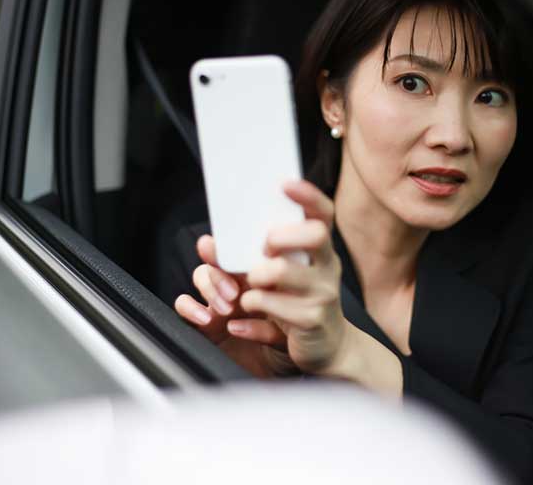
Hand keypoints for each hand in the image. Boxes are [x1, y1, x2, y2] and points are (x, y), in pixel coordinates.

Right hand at [174, 235, 297, 377]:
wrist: (287, 375)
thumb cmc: (299, 340)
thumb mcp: (299, 316)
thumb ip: (285, 299)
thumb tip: (267, 282)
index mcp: (264, 277)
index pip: (246, 252)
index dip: (238, 247)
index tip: (241, 253)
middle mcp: (240, 287)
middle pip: (220, 259)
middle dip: (221, 271)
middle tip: (234, 293)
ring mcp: (220, 303)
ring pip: (202, 276)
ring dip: (210, 287)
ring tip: (226, 308)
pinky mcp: (204, 324)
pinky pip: (184, 305)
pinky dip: (190, 307)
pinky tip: (206, 318)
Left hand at [236, 180, 351, 374]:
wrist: (326, 348)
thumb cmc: (295, 302)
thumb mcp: (274, 276)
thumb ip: (243, 258)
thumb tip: (205, 244)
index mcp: (319, 249)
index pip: (323, 214)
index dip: (308, 195)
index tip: (284, 184)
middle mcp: (327, 266)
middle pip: (315, 234)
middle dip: (281, 236)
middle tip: (263, 248)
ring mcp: (324, 293)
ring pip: (285, 271)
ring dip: (257, 277)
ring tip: (249, 288)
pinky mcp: (313, 320)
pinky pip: (276, 307)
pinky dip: (252, 309)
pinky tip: (241, 320)